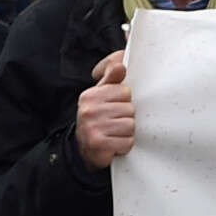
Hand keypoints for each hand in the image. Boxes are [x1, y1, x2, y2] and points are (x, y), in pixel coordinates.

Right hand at [73, 50, 135, 168]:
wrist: (84, 150)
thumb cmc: (98, 120)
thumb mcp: (103, 97)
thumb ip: (112, 79)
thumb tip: (120, 64)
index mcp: (90, 95)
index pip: (125, 91)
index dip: (125, 101)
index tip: (114, 108)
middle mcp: (88, 110)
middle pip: (130, 109)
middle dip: (127, 118)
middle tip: (114, 124)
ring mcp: (92, 127)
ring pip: (130, 125)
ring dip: (126, 133)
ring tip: (114, 134)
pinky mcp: (98, 144)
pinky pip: (127, 142)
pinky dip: (124, 146)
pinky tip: (114, 145)